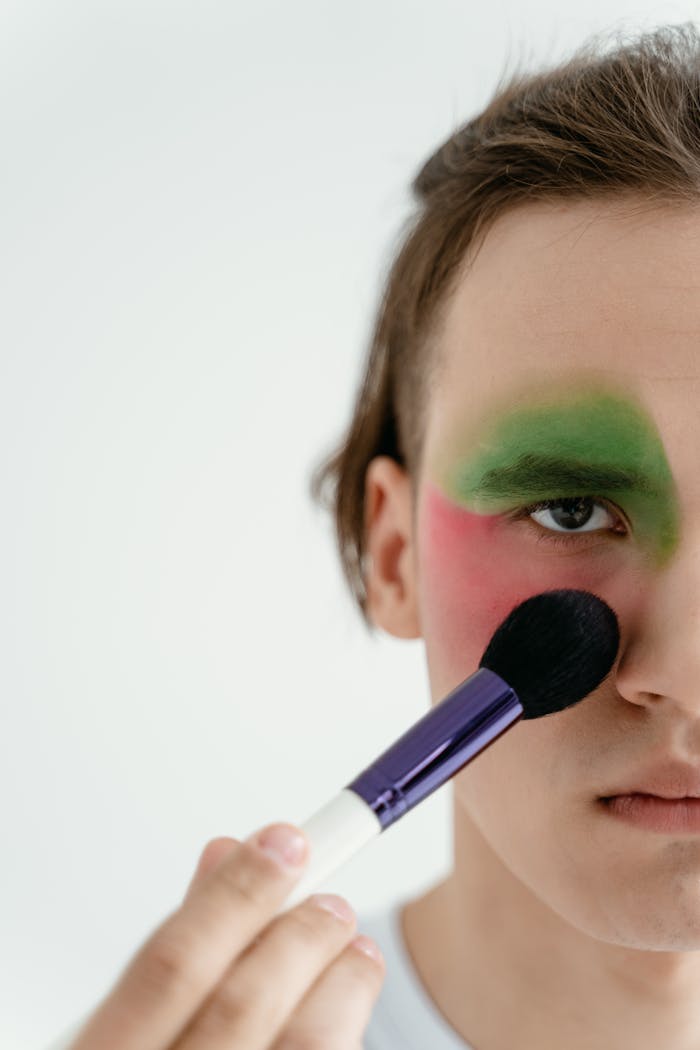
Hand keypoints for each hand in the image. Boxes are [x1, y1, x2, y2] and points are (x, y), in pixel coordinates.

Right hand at [68, 823, 384, 1048]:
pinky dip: (344, 1030)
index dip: (238, 894)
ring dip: (342, 984)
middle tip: (333, 901)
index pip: (173, 964)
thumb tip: (227, 854)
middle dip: (298, 936)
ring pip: (305, 1047)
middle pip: (245, 1003)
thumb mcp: (128, 1023)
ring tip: (358, 949)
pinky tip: (351, 1003)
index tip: (286, 841)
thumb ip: (177, 946)